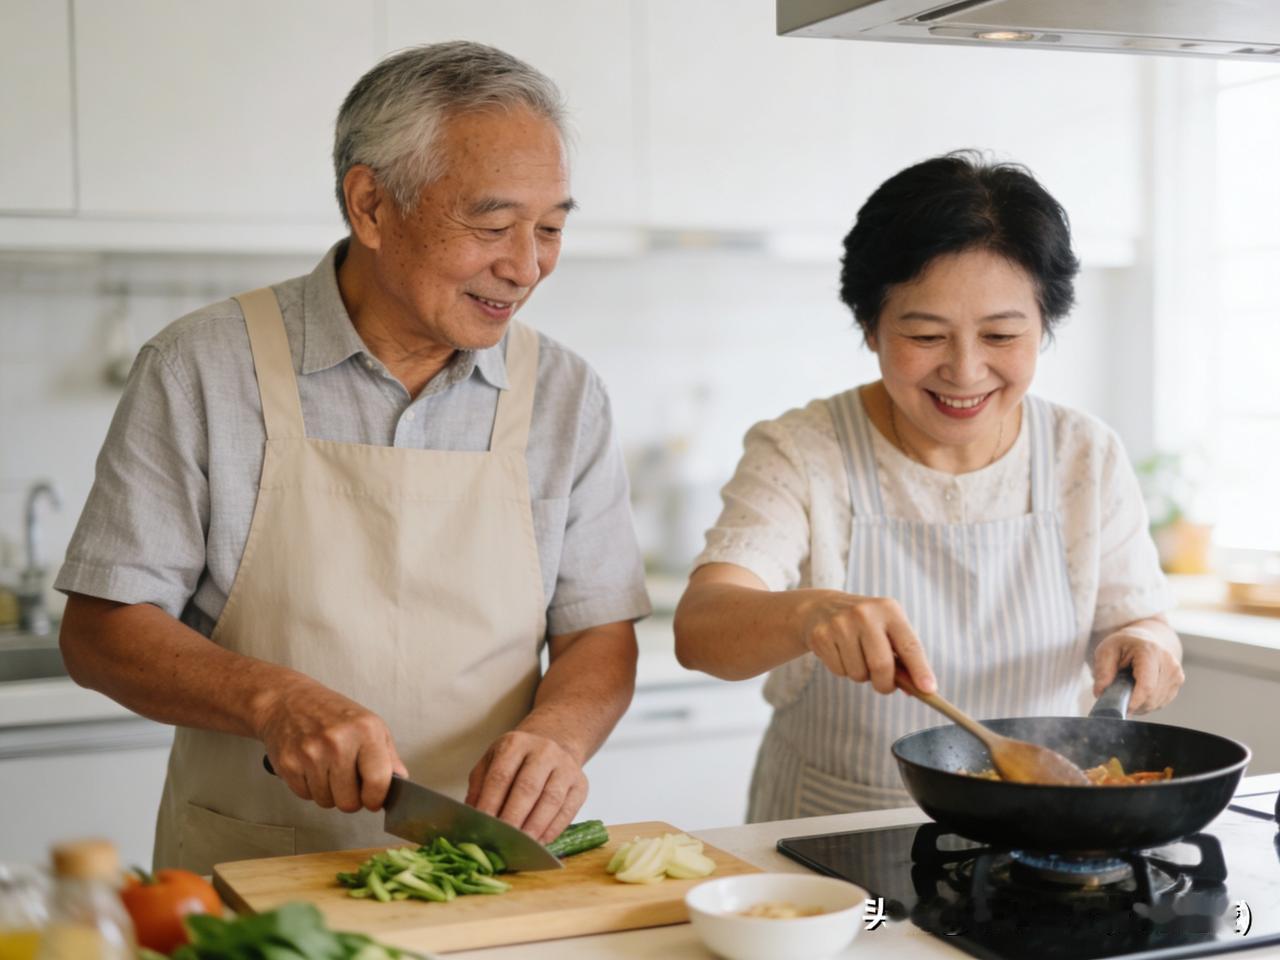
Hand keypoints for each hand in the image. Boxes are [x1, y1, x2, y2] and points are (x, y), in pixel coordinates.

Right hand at [255, 677, 406, 813]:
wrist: (288, 701)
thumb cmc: (332, 713)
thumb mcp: (370, 725)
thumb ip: (388, 756)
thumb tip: (401, 782)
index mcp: (365, 730)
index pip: (377, 781)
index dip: (376, 798)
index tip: (373, 800)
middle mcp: (338, 741)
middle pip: (349, 801)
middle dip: (350, 798)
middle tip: (348, 782)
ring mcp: (311, 753)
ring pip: (326, 802)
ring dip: (329, 793)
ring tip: (328, 769)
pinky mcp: (288, 763)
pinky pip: (305, 796)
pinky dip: (310, 788)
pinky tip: (311, 767)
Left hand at [466, 730, 587, 844]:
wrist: (553, 744)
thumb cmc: (516, 760)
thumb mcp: (492, 762)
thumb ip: (480, 787)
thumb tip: (471, 818)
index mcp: (515, 744)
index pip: (501, 775)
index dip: (491, 803)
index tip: (482, 827)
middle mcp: (544, 750)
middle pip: (527, 787)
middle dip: (513, 818)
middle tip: (502, 842)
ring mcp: (565, 766)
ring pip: (551, 799)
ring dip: (535, 826)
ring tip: (521, 846)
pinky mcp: (581, 784)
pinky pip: (568, 810)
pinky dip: (553, 829)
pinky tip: (540, 842)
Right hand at [795, 590, 934, 693]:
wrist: (820, 607)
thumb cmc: (864, 624)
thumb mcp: (886, 628)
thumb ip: (902, 656)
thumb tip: (917, 689)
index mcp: (888, 609)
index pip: (909, 645)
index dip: (920, 670)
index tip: (929, 690)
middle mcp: (864, 613)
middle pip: (881, 665)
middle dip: (885, 684)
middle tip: (885, 686)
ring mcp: (840, 623)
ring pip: (858, 673)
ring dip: (861, 675)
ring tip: (857, 658)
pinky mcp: (821, 635)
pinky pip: (840, 671)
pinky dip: (843, 670)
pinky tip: (840, 653)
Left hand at [1092, 626, 1184, 713]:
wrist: (1146, 638)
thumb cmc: (1124, 645)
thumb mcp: (1106, 650)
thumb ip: (1103, 671)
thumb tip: (1100, 693)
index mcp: (1150, 652)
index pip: (1146, 686)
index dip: (1133, 702)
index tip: (1121, 709)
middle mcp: (1168, 663)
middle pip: (1151, 698)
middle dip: (1132, 702)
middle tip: (1118, 693)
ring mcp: (1176, 674)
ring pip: (1156, 703)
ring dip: (1139, 704)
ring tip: (1128, 688)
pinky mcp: (1178, 682)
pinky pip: (1160, 703)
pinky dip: (1147, 702)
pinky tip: (1139, 689)